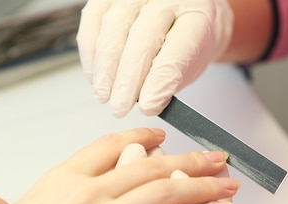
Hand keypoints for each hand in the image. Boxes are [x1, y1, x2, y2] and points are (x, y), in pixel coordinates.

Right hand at [0, 128, 239, 203]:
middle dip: (190, 160)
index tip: (165, 139)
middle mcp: (83, 192)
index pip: (113, 143)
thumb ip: (68, 194)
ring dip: (202, 186)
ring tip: (229, 184)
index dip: (145, 138)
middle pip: (149, 165)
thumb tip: (99, 188)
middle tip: (217, 158)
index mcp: (62, 176)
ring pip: (162, 192)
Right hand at [77, 0, 233, 116]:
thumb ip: (172, 79)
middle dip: (127, 78)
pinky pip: (93, 20)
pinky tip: (95, 75)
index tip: (147, 105)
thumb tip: (149, 102)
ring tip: (104, 94)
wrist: (181, 16)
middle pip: (143, 36)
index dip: (160, 80)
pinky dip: (91, 52)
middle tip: (120, 106)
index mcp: (197, 11)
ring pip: (114, 27)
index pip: (177, 48)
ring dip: (106, 67)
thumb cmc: (187, 40)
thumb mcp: (192, 62)